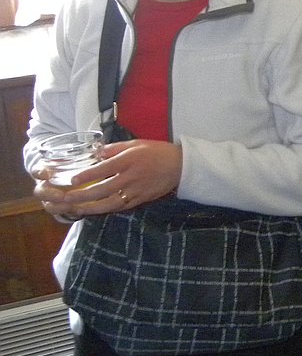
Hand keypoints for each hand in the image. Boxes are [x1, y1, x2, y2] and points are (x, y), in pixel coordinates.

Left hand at [33, 139, 182, 219]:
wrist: (181, 166)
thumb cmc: (157, 152)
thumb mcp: (136, 144)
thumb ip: (114, 149)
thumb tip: (95, 153)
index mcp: (130, 160)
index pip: (104, 169)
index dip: (87, 175)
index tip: (72, 180)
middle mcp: (131, 176)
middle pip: (103, 188)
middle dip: (83, 195)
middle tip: (66, 198)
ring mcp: (136, 190)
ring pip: (109, 202)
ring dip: (91, 207)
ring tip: (76, 209)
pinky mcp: (140, 199)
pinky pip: (120, 207)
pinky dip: (106, 210)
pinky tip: (94, 211)